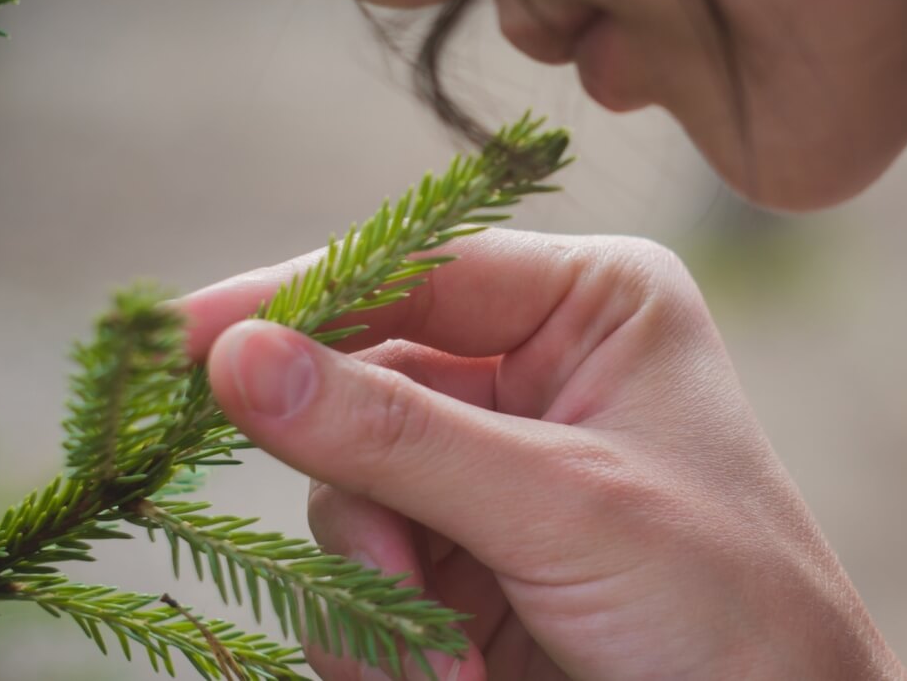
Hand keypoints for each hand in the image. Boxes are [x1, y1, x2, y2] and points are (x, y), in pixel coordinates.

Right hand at [181, 228, 903, 679]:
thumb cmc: (723, 601)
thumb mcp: (561, 504)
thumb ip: (396, 433)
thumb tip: (237, 357)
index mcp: (589, 306)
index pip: (416, 267)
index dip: (298, 297)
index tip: (183, 337)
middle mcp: (533, 371)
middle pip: (361, 388)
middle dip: (361, 497)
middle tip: (394, 572)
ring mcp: (491, 468)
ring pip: (346, 492)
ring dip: (373, 587)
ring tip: (448, 664)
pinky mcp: (464, 559)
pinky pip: (361, 572)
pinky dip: (376, 633)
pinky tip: (446, 678)